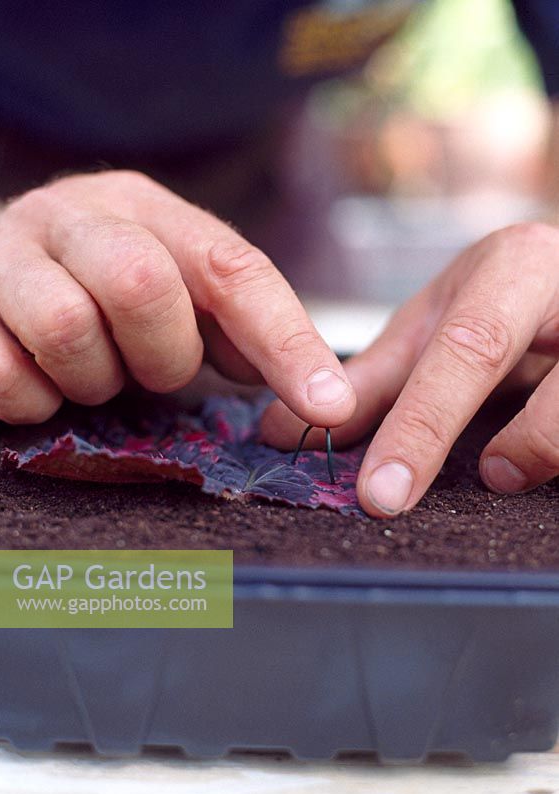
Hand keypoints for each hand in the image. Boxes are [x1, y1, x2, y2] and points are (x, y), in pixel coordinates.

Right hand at [0, 171, 354, 425]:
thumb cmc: (101, 290)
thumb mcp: (178, 294)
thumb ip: (237, 327)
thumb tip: (311, 386)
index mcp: (150, 209)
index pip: (234, 271)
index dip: (286, 343)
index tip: (328, 408)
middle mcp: (78, 214)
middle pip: (140, 283)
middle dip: (159, 356)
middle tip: (148, 369)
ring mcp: (9, 253)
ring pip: (67, 327)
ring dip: (94, 379)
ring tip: (92, 372)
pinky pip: (6, 375)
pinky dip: (36, 401)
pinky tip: (42, 383)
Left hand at [262, 223, 558, 515]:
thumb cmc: (497, 302)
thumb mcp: (434, 329)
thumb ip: (371, 382)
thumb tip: (284, 434)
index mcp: (516, 268)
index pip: (469, 349)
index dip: (424, 426)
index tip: (382, 492)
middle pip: (554, 384)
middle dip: (518, 448)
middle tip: (434, 501)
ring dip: (551, 450)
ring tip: (504, 470)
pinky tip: (541, 466)